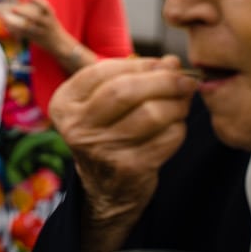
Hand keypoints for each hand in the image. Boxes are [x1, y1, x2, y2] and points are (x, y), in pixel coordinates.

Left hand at [3, 0, 70, 54]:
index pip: (46, 7)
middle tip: (13, 8)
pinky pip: (24, 35)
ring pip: (27, 28)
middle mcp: (47, 24)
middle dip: (24, 13)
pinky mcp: (36, 39)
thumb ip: (39, 11)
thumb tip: (23, 1)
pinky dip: (15, 31)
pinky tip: (7, 27)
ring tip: (6, 19)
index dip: (38, 0)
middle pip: (35, 18)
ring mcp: (41, 32)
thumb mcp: (50, 17)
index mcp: (51, 16)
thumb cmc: (51, 26)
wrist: (59, 43)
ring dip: (16, 24)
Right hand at [49, 55, 198, 251]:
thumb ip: (131, 77)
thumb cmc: (107, 134)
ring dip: (177, 104)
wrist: (105, 189)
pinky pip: (166, 137)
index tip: (163, 63)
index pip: (105, 71)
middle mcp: (76, 127)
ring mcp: (101, 150)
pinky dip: (179, 128)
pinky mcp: (129, 168)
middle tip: (186, 79)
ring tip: (183, 102)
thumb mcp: (101, 103)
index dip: (141, 64)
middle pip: (126, 91)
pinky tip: (175, 126)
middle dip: (163, 80)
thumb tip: (170, 61)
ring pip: (151, 113)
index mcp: (64, 103)